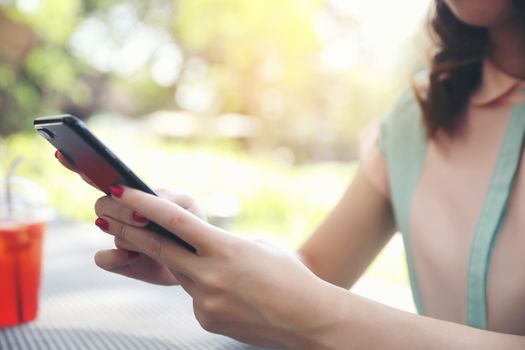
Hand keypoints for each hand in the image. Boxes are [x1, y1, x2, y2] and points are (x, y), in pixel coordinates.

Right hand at [54, 150, 205, 284]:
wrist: (198, 262)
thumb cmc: (190, 228)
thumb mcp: (185, 206)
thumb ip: (167, 198)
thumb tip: (138, 206)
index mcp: (133, 195)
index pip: (100, 177)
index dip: (79, 165)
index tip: (64, 153)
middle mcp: (120, 215)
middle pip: (103, 203)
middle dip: (122, 208)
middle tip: (144, 217)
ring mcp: (118, 238)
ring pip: (106, 227)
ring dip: (126, 229)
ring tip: (148, 231)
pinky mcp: (120, 263)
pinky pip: (104, 258)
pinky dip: (117, 257)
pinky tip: (130, 257)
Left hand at [94, 185, 337, 348]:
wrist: (309, 320)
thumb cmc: (292, 277)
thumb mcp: (259, 248)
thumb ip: (224, 245)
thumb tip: (202, 247)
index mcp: (226, 249)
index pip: (176, 222)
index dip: (144, 204)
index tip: (121, 190)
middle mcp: (210, 274)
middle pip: (160, 249)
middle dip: (130, 231)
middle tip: (107, 216)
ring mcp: (206, 301)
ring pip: (181, 274)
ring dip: (183, 263)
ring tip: (212, 263)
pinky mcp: (206, 319)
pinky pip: (196, 297)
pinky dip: (205, 289)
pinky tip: (231, 293)